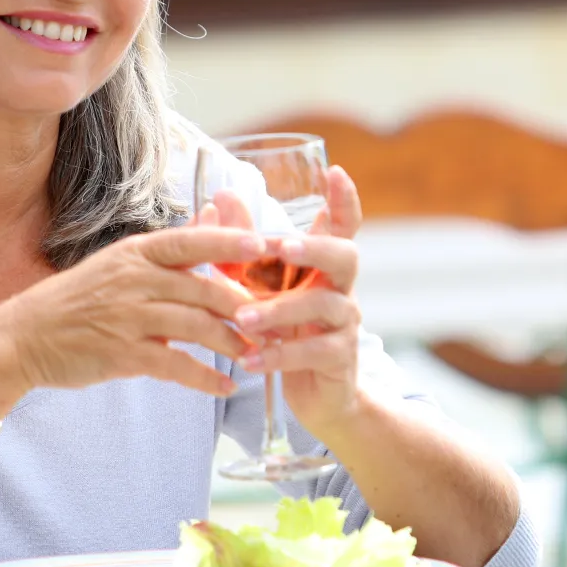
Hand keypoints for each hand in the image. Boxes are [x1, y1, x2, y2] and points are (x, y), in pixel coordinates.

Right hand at [0, 226, 265, 412]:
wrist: (24, 337)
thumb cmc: (81, 299)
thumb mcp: (123, 262)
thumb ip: (174, 247)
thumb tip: (216, 213)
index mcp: (138, 252)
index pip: (193, 240)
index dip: (232, 240)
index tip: (268, 243)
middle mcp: (136, 279)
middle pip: (206, 288)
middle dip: (247, 306)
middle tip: (278, 320)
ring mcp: (129, 316)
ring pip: (198, 326)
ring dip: (234, 343)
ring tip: (258, 355)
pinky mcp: (122, 353)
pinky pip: (175, 365)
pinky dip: (204, 378)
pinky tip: (224, 387)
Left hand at [204, 167, 366, 431]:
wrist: (316, 394)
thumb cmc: (285, 329)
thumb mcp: (260, 286)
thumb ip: (242, 244)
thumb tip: (221, 195)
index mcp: (323, 265)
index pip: (344, 225)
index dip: (344, 199)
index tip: (335, 171)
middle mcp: (341, 288)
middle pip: (345, 255)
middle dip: (313, 248)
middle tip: (280, 247)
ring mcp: (346, 323)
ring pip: (324, 305)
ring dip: (280, 309)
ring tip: (244, 319)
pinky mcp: (340, 358)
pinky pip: (314, 351)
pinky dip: (278, 355)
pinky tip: (249, 360)